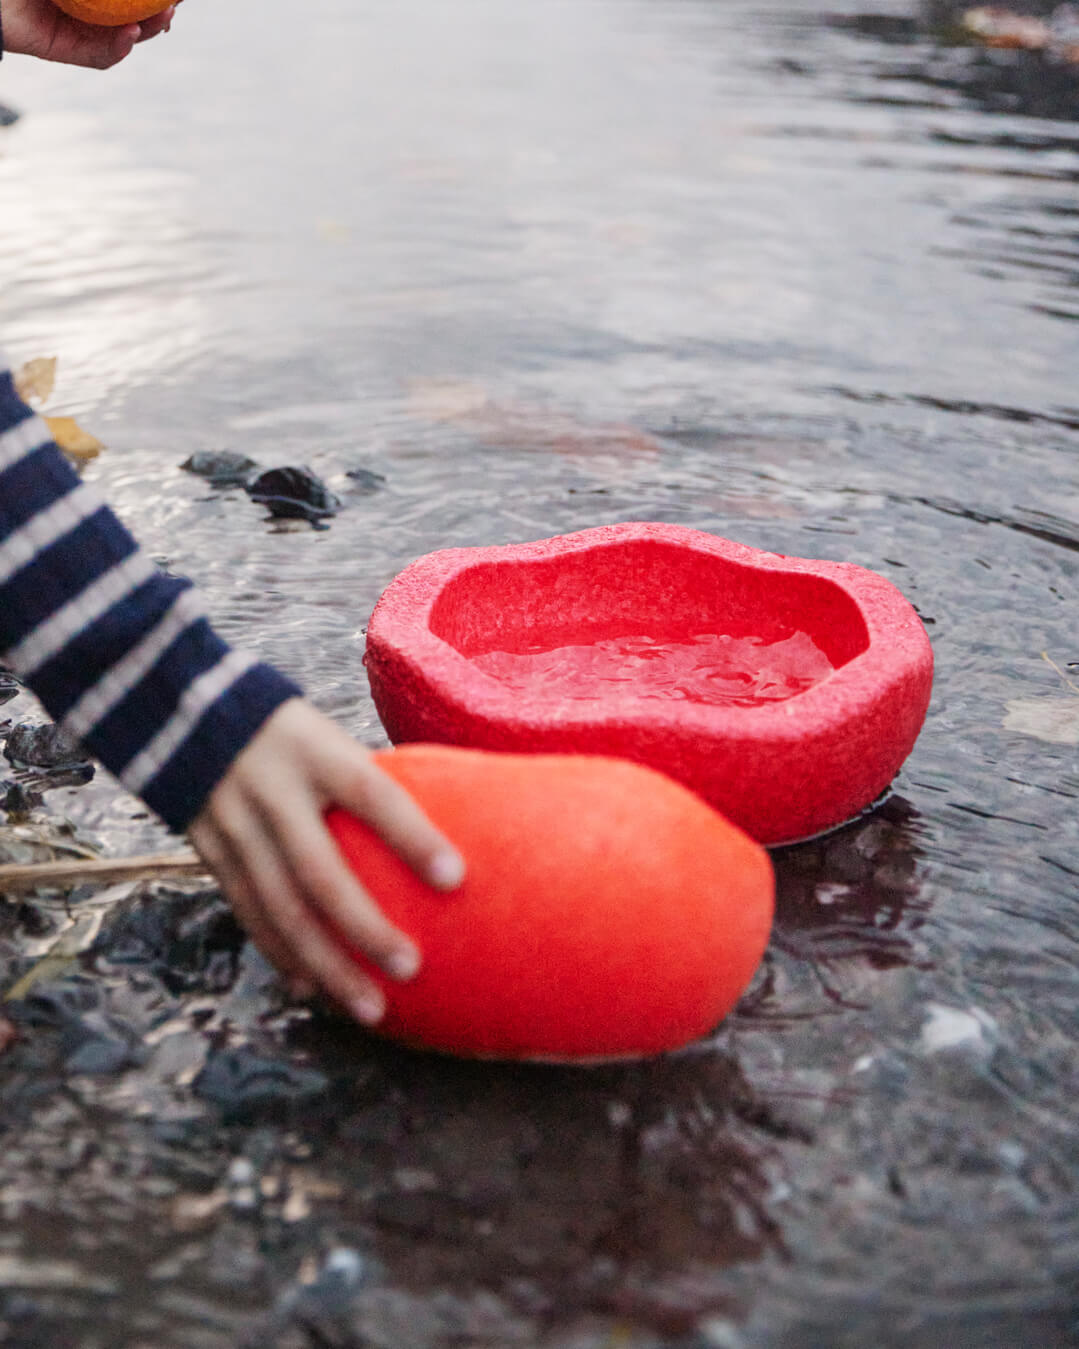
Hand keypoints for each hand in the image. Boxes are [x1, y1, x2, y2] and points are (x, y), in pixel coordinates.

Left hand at [2, 0, 175, 68]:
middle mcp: (82, 8)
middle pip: (130, 16)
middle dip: (157, 13)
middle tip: (175, 4)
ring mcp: (73, 31)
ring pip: (121, 40)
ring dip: (146, 32)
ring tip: (162, 19)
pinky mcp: (63, 52)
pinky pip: (99, 56)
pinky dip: (118, 49)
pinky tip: (131, 34)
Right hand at [188, 699, 465, 1025]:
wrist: (181, 709)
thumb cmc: (287, 730)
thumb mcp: (326, 735)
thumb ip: (365, 778)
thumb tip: (440, 821)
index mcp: (315, 751)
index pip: (372, 793)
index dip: (413, 835)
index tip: (457, 877)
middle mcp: (272, 789)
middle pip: (320, 871)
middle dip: (365, 928)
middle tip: (411, 969)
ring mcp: (234, 823)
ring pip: (281, 907)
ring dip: (326, 964)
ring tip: (369, 1006)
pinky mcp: (209, 849)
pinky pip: (248, 911)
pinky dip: (280, 954)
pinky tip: (312, 988)